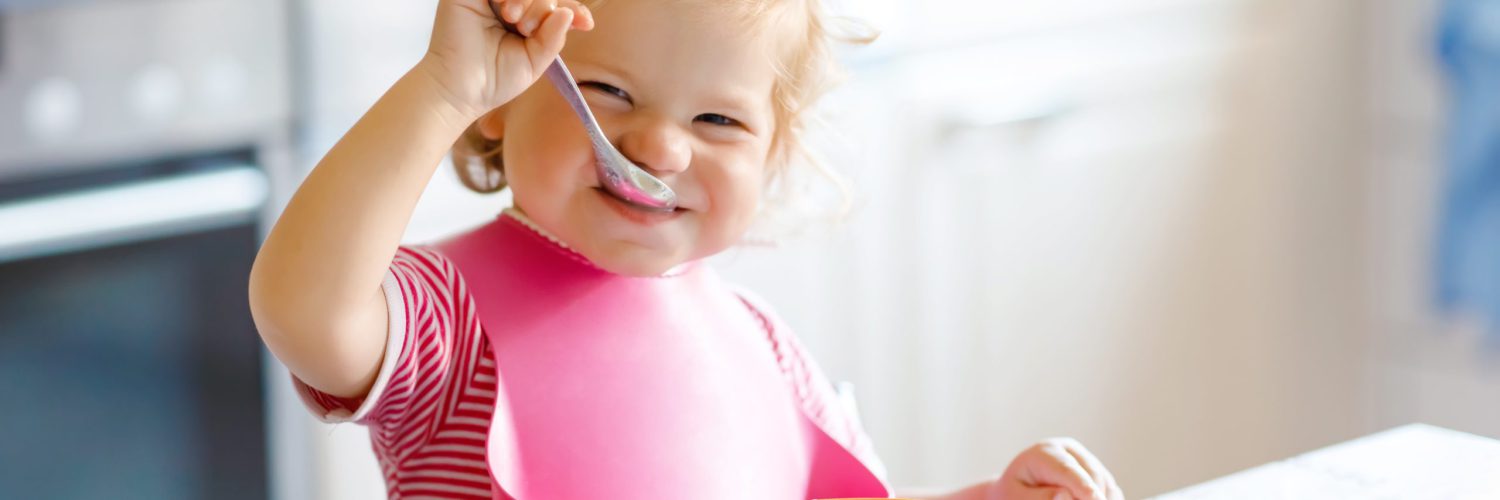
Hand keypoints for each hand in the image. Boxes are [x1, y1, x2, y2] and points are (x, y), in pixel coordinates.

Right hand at [416, 0, 593, 118]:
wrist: (460, 90)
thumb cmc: (494, 80)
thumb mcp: (535, 61)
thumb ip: (553, 38)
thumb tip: (569, 13)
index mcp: (525, 20)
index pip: (554, 5)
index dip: (573, 9)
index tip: (585, 23)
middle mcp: (507, 4)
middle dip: (546, 5)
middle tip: (530, 28)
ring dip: (530, 0)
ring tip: (519, 23)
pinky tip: (509, 13)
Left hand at [989, 438, 1123, 499]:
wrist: (1018, 491)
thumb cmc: (1014, 494)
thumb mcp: (1016, 497)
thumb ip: (1040, 498)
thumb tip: (1066, 495)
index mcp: (1045, 452)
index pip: (1067, 469)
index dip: (1084, 487)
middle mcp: (1069, 451)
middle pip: (1091, 475)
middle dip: (1093, 497)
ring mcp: (1086, 460)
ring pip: (1105, 483)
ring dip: (1101, 498)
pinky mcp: (1097, 473)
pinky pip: (1111, 490)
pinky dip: (1106, 499)